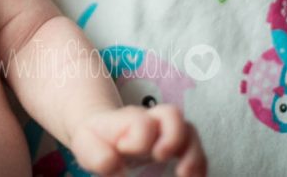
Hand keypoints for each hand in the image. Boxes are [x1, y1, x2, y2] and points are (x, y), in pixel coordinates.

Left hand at [68, 104, 206, 176]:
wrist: (101, 134)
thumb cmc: (95, 141)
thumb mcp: (87, 146)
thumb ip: (97, 156)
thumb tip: (115, 166)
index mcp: (128, 119)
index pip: (141, 122)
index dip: (137, 140)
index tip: (124, 151)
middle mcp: (151, 121)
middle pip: (172, 115)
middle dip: (172, 138)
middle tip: (160, 157)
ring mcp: (166, 132)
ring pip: (190, 131)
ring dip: (193, 155)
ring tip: (185, 175)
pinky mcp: (176, 147)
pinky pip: (196, 150)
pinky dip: (199, 165)